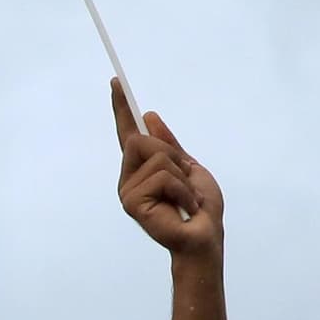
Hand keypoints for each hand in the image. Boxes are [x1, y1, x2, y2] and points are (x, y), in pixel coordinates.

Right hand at [110, 80, 222, 262]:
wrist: (204, 237)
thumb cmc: (199, 207)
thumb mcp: (188, 167)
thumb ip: (169, 145)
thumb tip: (148, 116)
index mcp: (141, 169)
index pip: (128, 133)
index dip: (121, 108)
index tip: (116, 82)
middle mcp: (129, 178)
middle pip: (141, 138)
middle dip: (171, 154)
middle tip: (184, 182)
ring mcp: (127, 191)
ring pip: (155, 156)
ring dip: (181, 176)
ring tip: (185, 199)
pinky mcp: (131, 202)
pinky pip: (162, 175)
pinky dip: (181, 189)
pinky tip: (183, 207)